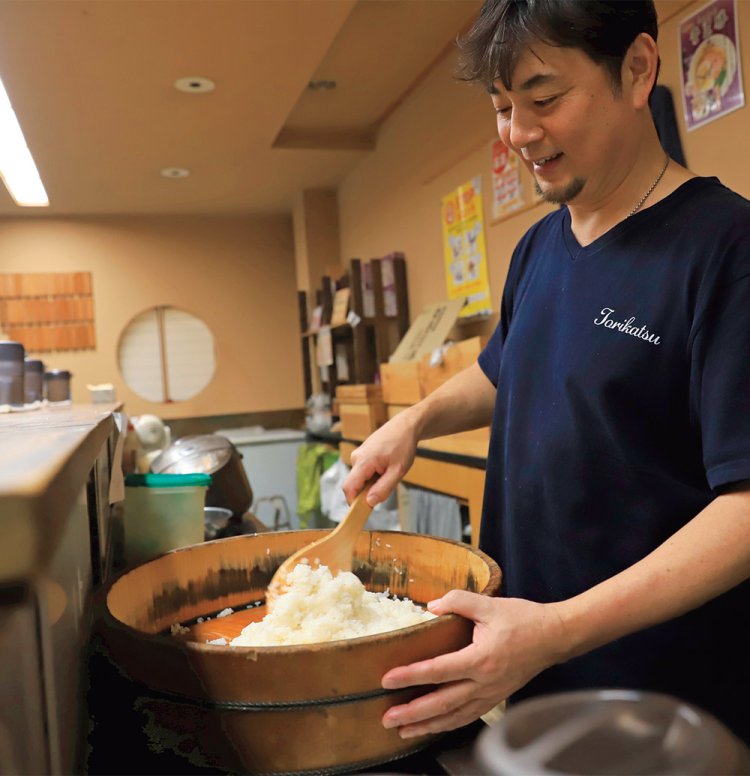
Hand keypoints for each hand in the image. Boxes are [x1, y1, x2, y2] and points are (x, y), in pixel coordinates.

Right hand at [342, 411, 418, 506]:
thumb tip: (369, 502)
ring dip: (371, 483)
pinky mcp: (361, 455)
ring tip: (388, 473)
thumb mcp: (398, 471)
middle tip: (386, 486)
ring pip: (360, 479)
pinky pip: (362, 472)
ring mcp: (357, 455)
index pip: (349, 488)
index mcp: (363, 461)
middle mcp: (356, 458)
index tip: (364, 511)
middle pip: (354, 485)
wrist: (405, 426)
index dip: (353, 502)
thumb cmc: (403, 446)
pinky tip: (385, 467)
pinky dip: (372, 475)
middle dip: (367, 492)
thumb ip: (383, 488)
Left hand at [380, 591, 569, 737]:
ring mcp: (491, 694)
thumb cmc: (523, 619)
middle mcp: (485, 682)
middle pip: (442, 703)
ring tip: (402, 731)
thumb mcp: (489, 604)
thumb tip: (429, 607)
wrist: (554, 636)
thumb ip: (457, 601)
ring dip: (427, 725)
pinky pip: (468, 716)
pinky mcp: (496, 697)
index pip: (438, 670)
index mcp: (481, 659)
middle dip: (413, 713)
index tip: (387, 680)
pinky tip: (433, 727)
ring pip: (454, 716)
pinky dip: (448, 724)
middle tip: (386, 718)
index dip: (411, 676)